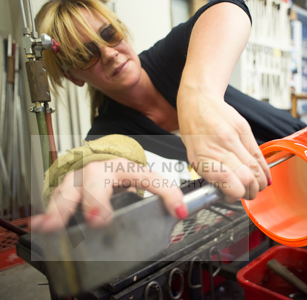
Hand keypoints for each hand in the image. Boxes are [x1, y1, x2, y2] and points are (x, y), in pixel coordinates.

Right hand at [30, 158, 183, 231]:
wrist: (101, 158)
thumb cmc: (122, 173)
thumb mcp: (142, 180)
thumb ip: (160, 194)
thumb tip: (180, 212)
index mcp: (128, 167)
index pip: (150, 178)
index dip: (167, 193)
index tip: (178, 211)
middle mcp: (102, 169)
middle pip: (98, 179)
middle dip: (97, 199)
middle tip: (99, 219)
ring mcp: (81, 176)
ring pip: (71, 188)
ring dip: (63, 209)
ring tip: (54, 226)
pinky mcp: (66, 186)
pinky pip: (55, 198)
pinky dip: (48, 213)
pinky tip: (41, 225)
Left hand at [178, 93, 270, 202]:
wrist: (199, 100)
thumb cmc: (194, 129)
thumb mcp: (194, 155)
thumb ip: (211, 173)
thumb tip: (229, 192)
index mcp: (202, 158)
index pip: (228, 182)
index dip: (235, 195)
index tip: (234, 197)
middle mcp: (218, 147)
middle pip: (246, 177)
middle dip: (251, 192)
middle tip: (249, 195)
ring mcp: (233, 137)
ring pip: (255, 168)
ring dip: (259, 182)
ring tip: (258, 187)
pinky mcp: (244, 129)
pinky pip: (259, 154)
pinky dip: (264, 169)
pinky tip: (265, 176)